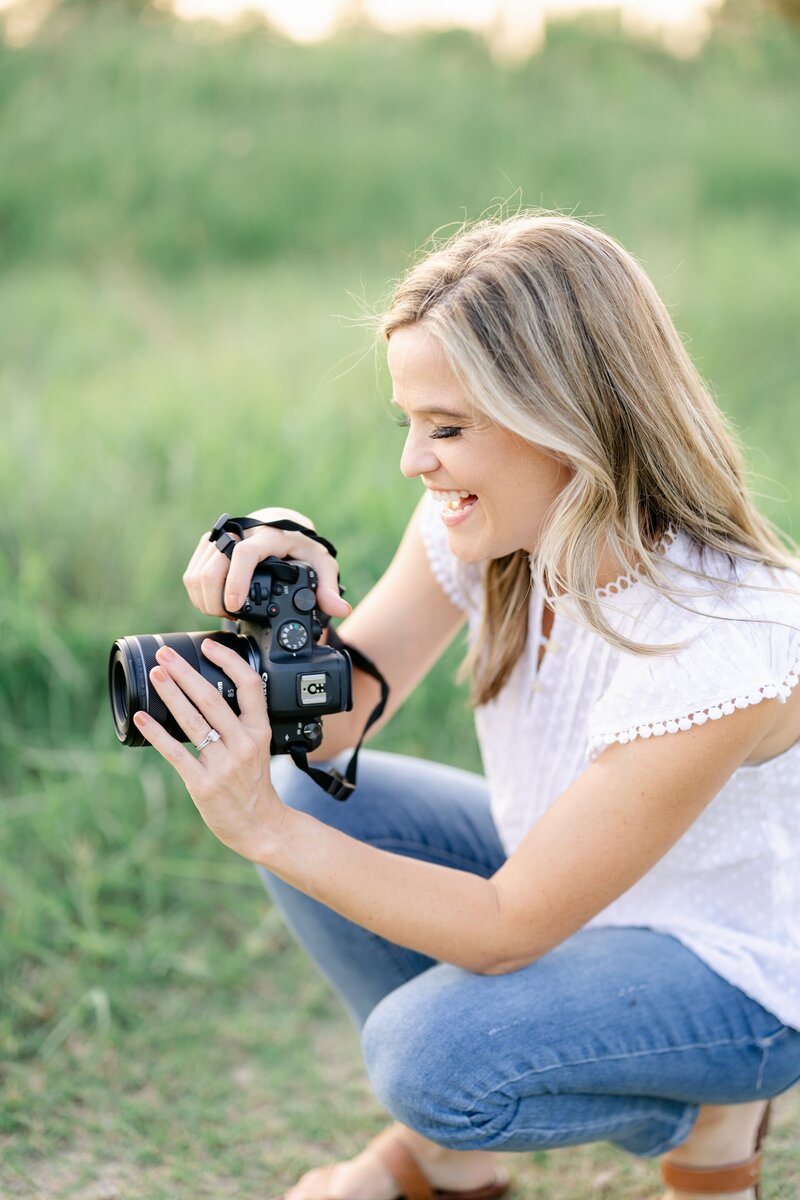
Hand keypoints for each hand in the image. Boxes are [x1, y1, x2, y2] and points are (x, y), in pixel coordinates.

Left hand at [133, 638, 283, 861]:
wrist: (259, 825)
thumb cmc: (254, 783)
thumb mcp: (258, 747)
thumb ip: (240, 722)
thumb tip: (207, 691)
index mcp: (259, 730)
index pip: (249, 685)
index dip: (228, 661)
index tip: (208, 645)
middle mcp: (243, 743)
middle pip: (212, 698)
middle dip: (185, 672)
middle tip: (166, 656)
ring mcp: (223, 764)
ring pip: (192, 720)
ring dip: (170, 693)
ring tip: (156, 675)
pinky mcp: (203, 783)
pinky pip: (175, 753)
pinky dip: (157, 733)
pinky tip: (142, 718)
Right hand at [182, 506, 350, 619]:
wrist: (281, 525)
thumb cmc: (301, 546)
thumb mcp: (321, 563)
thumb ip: (328, 586)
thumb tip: (340, 610)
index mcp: (268, 537)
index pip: (245, 554)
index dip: (236, 581)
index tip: (235, 606)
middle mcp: (239, 534)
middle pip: (213, 568)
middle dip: (216, 601)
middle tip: (232, 617)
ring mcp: (219, 538)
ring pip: (197, 574)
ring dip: (206, 601)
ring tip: (226, 612)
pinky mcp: (207, 545)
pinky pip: (191, 573)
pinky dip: (198, 594)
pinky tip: (215, 603)